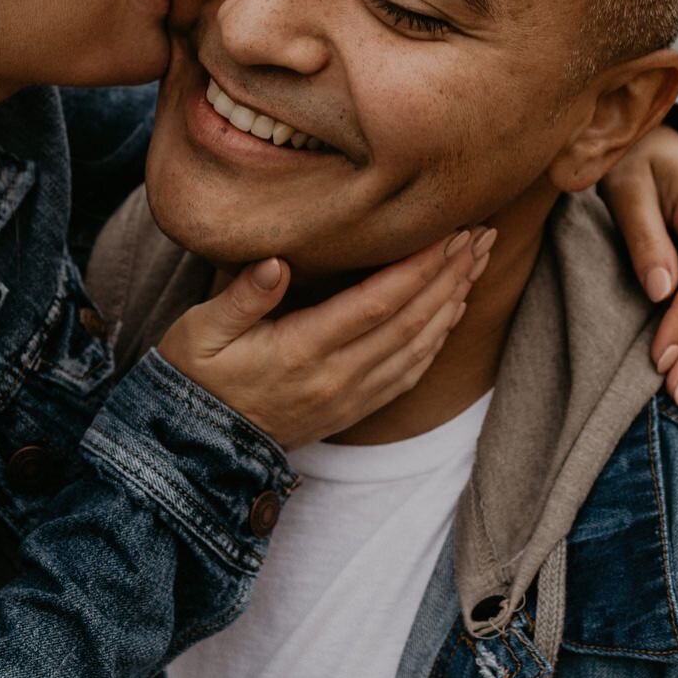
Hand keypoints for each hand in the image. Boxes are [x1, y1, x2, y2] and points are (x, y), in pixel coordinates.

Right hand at [157, 228, 495, 451]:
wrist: (198, 446)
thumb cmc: (196, 376)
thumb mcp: (201, 330)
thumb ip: (241, 297)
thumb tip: (275, 262)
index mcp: (301, 350)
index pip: (377, 302)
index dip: (419, 266)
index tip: (449, 231)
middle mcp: (336, 377)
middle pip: (411, 320)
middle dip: (451, 274)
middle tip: (481, 233)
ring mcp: (349, 397)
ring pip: (418, 346)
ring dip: (453, 301)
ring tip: (478, 262)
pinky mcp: (353, 409)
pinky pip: (409, 374)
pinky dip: (438, 339)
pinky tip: (452, 311)